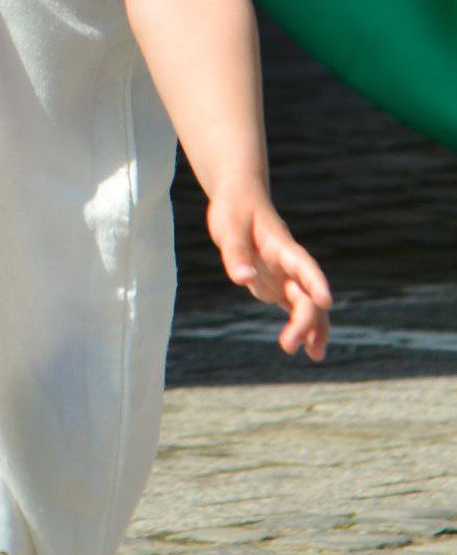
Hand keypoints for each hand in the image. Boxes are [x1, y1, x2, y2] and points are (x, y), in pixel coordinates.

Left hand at [206, 187, 332, 360]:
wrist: (241, 199)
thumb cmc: (235, 209)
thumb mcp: (228, 227)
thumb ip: (235, 253)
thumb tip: (244, 280)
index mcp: (282, 246)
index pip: (303, 265)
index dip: (315, 282)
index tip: (325, 301)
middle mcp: (290, 264)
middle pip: (306, 294)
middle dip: (304, 320)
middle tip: (288, 345)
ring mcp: (287, 275)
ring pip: (307, 305)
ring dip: (312, 328)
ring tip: (314, 355)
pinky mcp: (279, 284)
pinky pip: (296, 307)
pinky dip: (302, 326)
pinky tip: (307, 347)